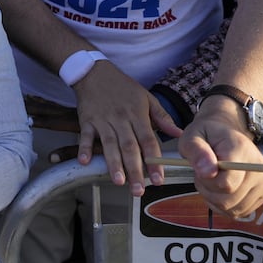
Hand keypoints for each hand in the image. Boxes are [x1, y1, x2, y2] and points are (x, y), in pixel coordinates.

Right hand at [71, 61, 182, 195]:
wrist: (94, 72)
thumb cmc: (122, 87)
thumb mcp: (146, 98)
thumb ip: (162, 117)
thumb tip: (179, 133)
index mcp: (137, 115)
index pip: (148, 140)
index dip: (153, 161)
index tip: (158, 179)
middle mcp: (121, 119)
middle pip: (129, 147)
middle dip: (135, 170)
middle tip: (139, 190)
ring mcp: (103, 121)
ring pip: (109, 144)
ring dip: (113, 164)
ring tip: (119, 181)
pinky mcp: (87, 120)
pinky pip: (85, 136)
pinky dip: (83, 148)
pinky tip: (85, 162)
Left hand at [176, 98, 262, 217]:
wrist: (226, 131)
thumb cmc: (208, 135)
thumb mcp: (192, 137)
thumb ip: (196, 152)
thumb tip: (207, 172)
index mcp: (241, 149)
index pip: (226, 184)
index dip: (207, 182)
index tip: (201, 170)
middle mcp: (258, 166)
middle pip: (230, 199)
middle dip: (209, 192)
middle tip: (203, 175)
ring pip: (235, 209)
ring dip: (216, 200)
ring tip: (212, 180)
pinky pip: (241, 212)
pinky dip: (226, 207)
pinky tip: (220, 191)